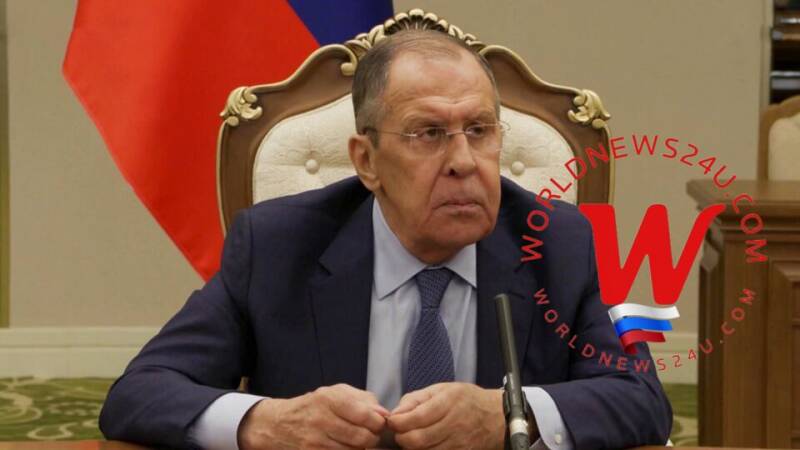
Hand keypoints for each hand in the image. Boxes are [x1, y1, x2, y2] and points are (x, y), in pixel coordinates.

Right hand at [238, 383, 389, 448]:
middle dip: (373, 437)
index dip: (378, 422)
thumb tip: (384, 414)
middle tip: (370, 433)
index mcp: (329, 399)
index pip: (366, 415)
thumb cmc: (315, 405)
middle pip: (363, 437)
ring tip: (357, 439)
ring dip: (361, 447)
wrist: (281, 424)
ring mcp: (316, 441)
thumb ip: (364, 400)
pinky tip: (345, 446)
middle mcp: (321, 420)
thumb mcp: (337, 392)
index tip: (378, 422)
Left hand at [387, 382, 505, 449]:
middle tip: (400, 432)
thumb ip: (415, 400)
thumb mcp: (440, 390)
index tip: (393, 421)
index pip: (415, 418)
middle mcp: (454, 423)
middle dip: (401, 438)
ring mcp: (459, 443)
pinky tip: (425, 445)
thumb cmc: (465, 400)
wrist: (495, 417)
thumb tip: (394, 414)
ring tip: (412, 437)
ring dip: (412, 447)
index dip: (397, 422)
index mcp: (448, 402)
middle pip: (417, 440)